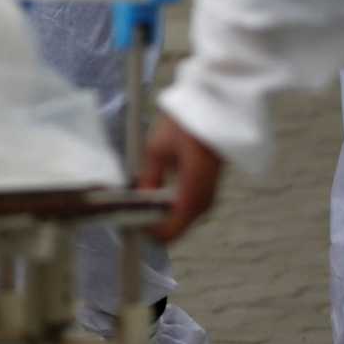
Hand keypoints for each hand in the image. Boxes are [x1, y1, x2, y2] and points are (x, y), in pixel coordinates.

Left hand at [137, 118, 224, 242]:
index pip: (167, 234)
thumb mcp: (157, 150)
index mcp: (191, 195)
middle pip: (174, 230)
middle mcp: (204, 203)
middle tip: (131, 205)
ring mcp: (209, 198)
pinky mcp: (209, 191)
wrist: (215, 109)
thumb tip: (139, 199)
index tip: (129, 218)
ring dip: (160, 214)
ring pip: (180, 220)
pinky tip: (157, 190)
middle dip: (151, 221)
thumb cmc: (187, 125)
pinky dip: (170, 206)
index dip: (145, 230)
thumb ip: (148, 180)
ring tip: (142, 195)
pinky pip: (187, 209)